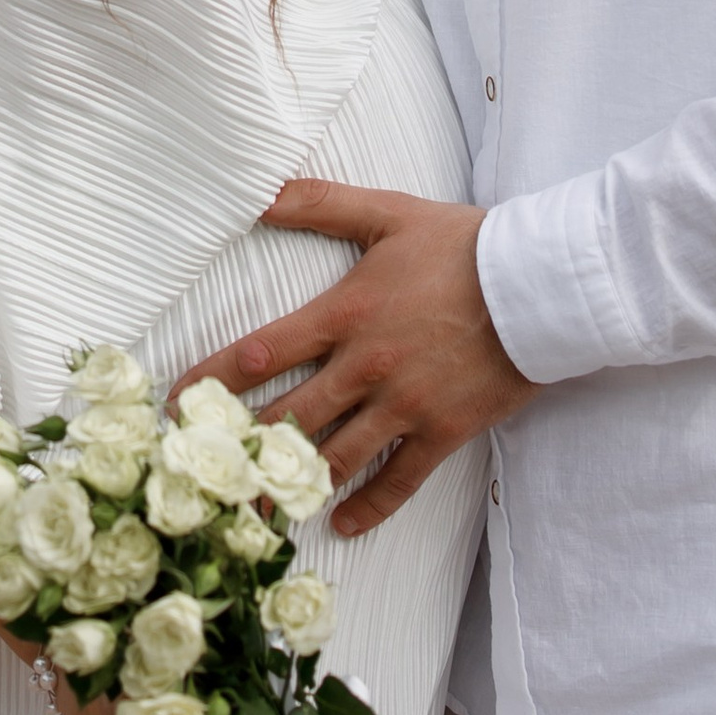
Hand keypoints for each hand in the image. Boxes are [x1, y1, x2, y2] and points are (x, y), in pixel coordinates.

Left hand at [179, 179, 534, 537]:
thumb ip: (320, 203)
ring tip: (255, 511)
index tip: (176, 402)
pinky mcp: (442, 432)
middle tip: (204, 473)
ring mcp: (404, 405)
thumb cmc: (462, 245)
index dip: (212, 381)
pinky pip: (399, 480)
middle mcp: (365, 367)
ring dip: (292, 487)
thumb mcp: (387, 212)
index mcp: (345, 314)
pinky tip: (343, 522)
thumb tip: (259, 192)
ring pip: (335, 458)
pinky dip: (368, 507)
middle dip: (241, 448)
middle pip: (288, 419)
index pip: (261, 352)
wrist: (538, 284)